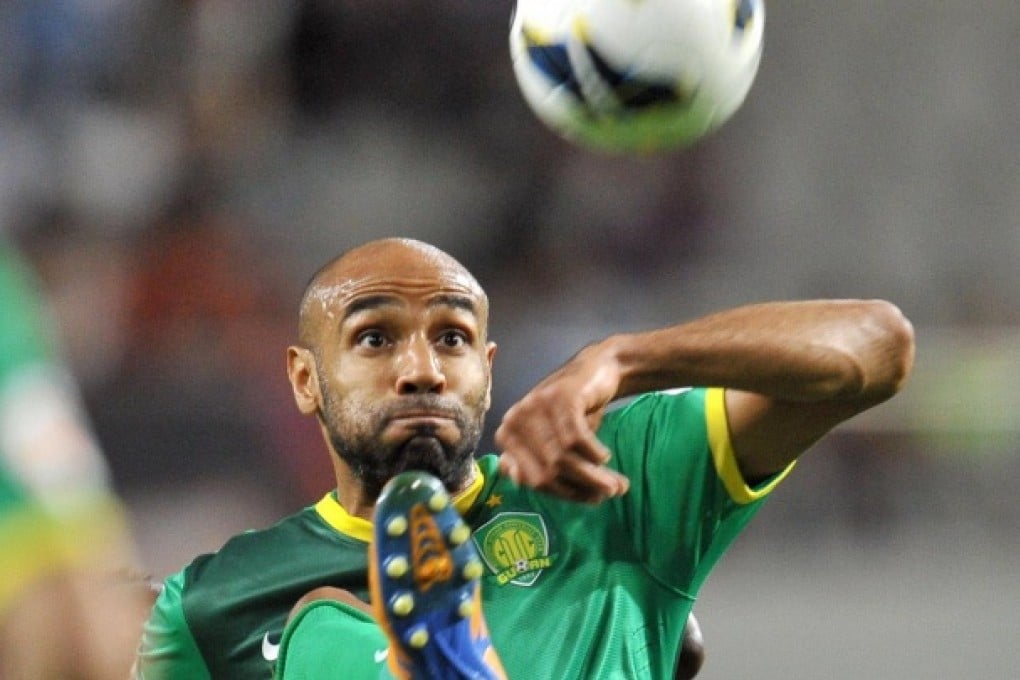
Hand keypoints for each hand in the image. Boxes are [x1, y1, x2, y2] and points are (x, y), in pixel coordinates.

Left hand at [495, 342, 629, 503]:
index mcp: (507, 436)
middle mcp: (514, 420)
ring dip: (595, 475)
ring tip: (619, 484)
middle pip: (548, 472)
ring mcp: (536, 407)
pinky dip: (594, 453)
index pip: (532, 480)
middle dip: (583, 487)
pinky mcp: (560, 397)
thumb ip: (538, 467)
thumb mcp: (553, 443)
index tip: (591, 500)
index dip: (563, 494)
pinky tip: (604, 455)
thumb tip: (523, 484)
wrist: (595, 371)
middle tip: (612, 493)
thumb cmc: (572, 414)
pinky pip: (577, 439)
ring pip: (564, 458)